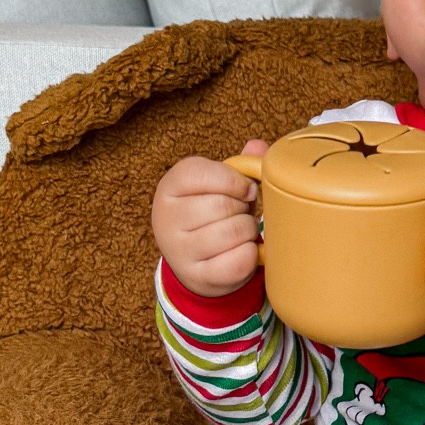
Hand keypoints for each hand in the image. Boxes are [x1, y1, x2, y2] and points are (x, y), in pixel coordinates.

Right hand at [151, 141, 268, 296]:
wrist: (195, 261)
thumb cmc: (211, 214)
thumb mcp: (219, 185)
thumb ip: (240, 166)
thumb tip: (259, 147)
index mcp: (170, 186)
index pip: (206, 174)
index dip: (236, 181)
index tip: (245, 190)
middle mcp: (166, 217)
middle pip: (223, 204)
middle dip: (243, 208)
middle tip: (239, 214)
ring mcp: (178, 250)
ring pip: (234, 232)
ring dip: (248, 231)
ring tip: (239, 232)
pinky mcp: (197, 276)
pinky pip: (239, 261)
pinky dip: (251, 255)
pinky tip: (241, 252)